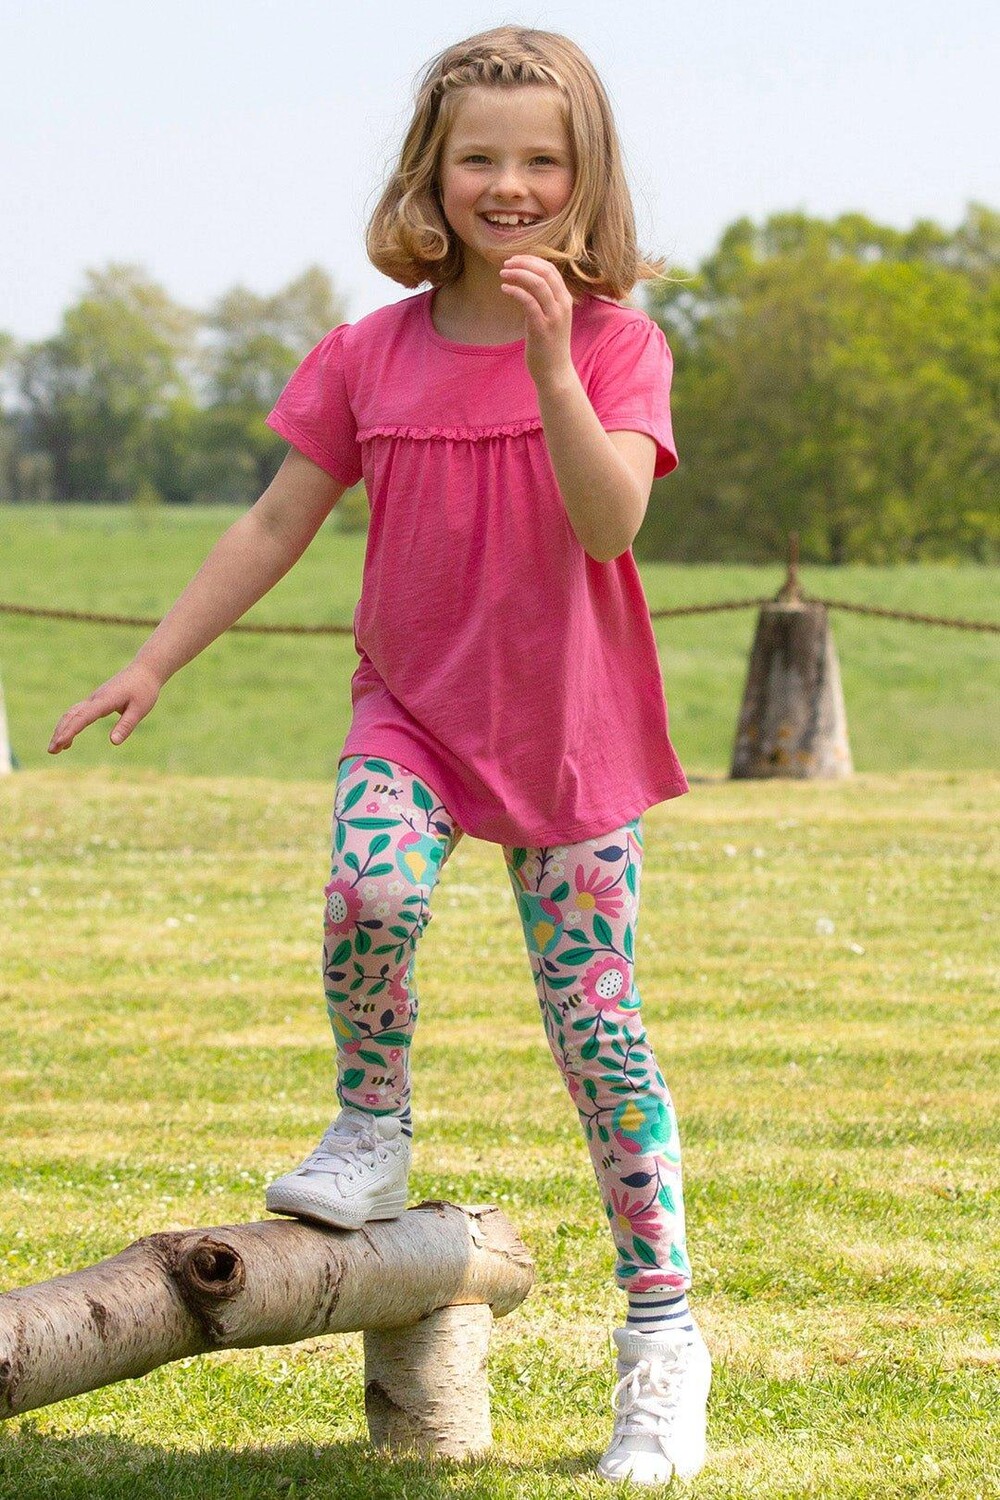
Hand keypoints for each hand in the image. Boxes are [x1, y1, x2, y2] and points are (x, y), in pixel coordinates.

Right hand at [48, 660, 162, 753]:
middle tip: (51, 751)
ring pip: (71, 713)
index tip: (60, 743)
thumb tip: (113, 742)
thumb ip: (126, 725)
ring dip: (62, 729)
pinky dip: (70, 724)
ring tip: (56, 749)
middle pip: (71, 715)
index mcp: (105, 700)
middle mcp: (95, 699)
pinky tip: (69, 738)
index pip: (83, 717)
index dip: (71, 730)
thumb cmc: (144, 690)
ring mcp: (94, 699)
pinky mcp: (96, 700)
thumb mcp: (140, 709)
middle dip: (60, 732)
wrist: (144, 671)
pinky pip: (78, 713)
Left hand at [499, 255, 574, 389]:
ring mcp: (553, 316)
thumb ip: (542, 301)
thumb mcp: (550, 318)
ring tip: (503, 274)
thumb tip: (524, 286)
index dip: (532, 260)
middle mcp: (562, 305)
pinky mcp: (542, 328)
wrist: (555, 372)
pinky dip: (515, 291)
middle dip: (524, 263)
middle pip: (545, 272)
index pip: (550, 269)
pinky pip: (528, 302)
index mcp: (565, 300)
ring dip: (518, 274)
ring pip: (538, 284)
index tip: (515, 260)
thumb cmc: (549, 346)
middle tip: (506, 263)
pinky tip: (504, 289)